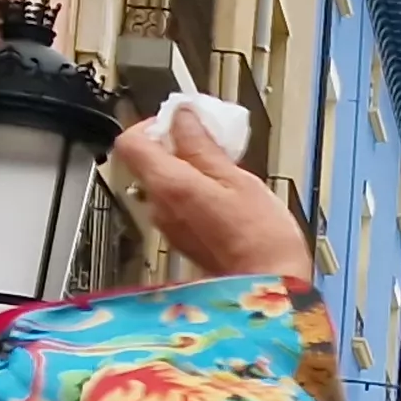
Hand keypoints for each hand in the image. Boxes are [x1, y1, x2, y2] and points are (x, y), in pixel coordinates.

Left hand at [110, 102, 309, 282]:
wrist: (270, 283)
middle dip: (177, 144)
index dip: (153, 124)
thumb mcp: (237, 178)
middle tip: (211, 140)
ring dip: (190, 167)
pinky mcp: (183, 237)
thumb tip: (183, 118)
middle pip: (149, 160)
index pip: (131, 142)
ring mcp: (169, 224)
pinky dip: (196, 189)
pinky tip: (227, 193)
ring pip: (165, 181)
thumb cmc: (260, 238)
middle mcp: (160, 206)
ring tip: (226, 168)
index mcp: (169, 186)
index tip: (181, 120)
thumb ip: (202, 145)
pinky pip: (178, 202)